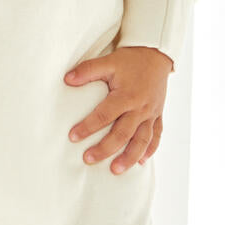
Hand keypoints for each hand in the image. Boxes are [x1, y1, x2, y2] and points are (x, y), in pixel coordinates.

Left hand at [64, 45, 172, 173]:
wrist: (157, 54)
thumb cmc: (130, 59)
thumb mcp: (108, 61)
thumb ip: (88, 70)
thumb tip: (66, 79)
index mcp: (126, 96)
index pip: (104, 115)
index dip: (87, 126)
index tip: (72, 137)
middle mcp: (140, 108)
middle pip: (122, 133)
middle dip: (105, 148)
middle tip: (88, 159)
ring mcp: (151, 113)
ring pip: (141, 140)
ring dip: (129, 156)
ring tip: (115, 170)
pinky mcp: (158, 114)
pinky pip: (156, 135)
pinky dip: (150, 149)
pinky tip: (140, 161)